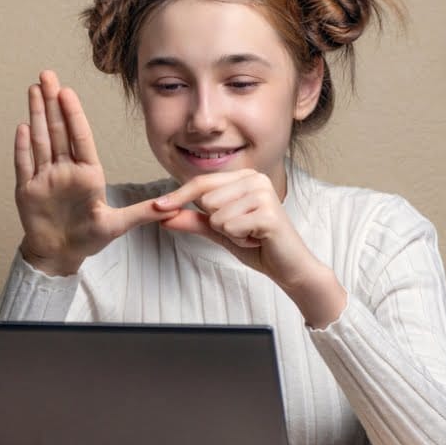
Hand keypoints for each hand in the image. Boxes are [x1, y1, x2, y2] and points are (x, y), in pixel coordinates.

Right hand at [14, 70, 177, 275]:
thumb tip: (171, 208)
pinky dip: (23, 147)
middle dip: (52, 102)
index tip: (68, 92)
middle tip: (48, 75)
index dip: (74, 114)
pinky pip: (24, 164)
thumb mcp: (119, 225)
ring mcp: (45, 178)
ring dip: (37, 115)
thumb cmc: (89, 237)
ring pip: (41, 141)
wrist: (60, 254)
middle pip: (58, 131)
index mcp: (88, 173)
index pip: (80, 137)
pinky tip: (23, 127)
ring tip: (34, 89)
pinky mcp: (28, 190)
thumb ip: (142, 213)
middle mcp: (65, 170)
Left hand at [156, 171, 344, 322]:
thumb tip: (164, 216)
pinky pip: (229, 226)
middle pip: (206, 200)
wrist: (289, 267)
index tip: (156, 207)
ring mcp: (263, 193)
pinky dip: (239, 239)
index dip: (178, 197)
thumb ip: (194, 221)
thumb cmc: (258, 245)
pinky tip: (258, 239)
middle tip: (242, 230)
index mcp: (245, 177)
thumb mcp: (220, 231)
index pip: (202, 184)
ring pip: (216, 215)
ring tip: (251, 235)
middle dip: (218, 223)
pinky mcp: (267, 212)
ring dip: (229, 233)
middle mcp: (255, 179)